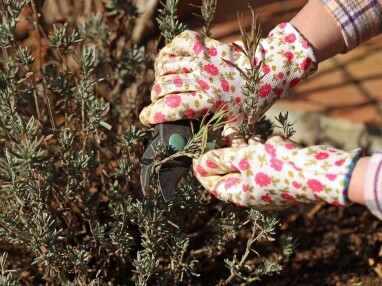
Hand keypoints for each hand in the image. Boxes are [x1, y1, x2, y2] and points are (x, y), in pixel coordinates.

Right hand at [139, 23, 316, 131]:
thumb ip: (223, 139)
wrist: (269, 70)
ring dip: (160, 77)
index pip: (170, 108)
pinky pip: (180, 42)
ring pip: (166, 66)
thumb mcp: (239, 123)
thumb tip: (209, 158)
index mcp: (208, 101)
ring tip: (164, 84)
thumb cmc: (254, 100)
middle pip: (163, 87)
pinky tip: (170, 60)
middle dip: (155, 98)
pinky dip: (170, 49)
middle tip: (160, 103)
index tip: (145, 119)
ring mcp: (203, 60)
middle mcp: (201, 80)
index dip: (152, 115)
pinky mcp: (206, 46)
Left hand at [193, 136, 360, 209]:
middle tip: (214, 135)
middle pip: (230, 171)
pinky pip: (263, 160)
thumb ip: (221, 159)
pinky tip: (259, 138)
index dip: (203, 170)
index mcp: (242, 195)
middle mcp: (254, 192)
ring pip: (247, 163)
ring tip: (232, 130)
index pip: (215, 185)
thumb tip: (198, 163)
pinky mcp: (280, 172)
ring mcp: (268, 183)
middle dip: (223, 152)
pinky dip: (258, 148)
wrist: (321, 170)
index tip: (195, 154)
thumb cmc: (279, 167)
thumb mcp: (245, 159)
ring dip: (240, 146)